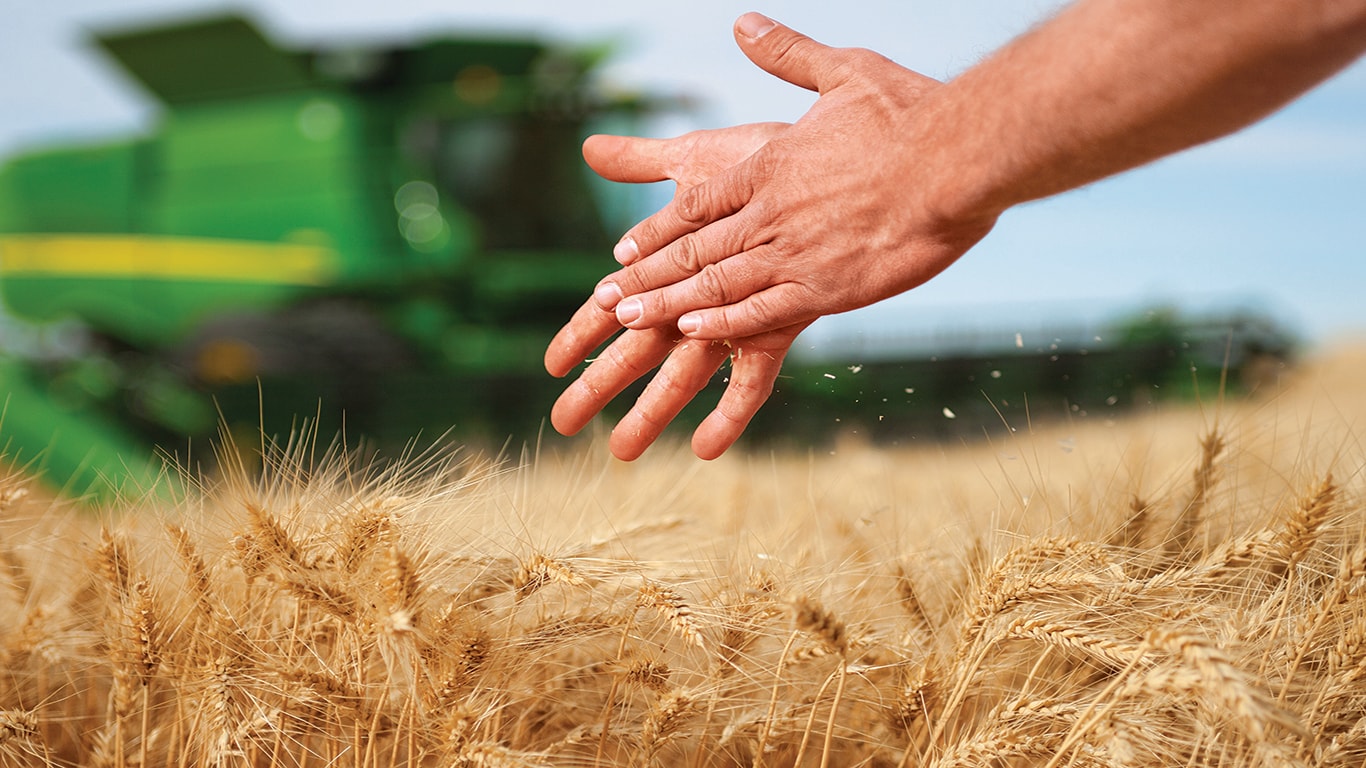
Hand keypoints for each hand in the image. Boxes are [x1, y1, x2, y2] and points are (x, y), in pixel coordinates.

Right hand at [546, 123, 800, 460]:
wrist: (829, 162)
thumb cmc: (765, 162)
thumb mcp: (696, 160)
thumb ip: (644, 161)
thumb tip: (589, 149)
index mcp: (673, 264)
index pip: (612, 304)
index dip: (580, 334)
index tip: (551, 366)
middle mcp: (698, 297)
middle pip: (636, 349)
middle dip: (598, 385)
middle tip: (562, 423)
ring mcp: (735, 316)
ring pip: (684, 374)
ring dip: (652, 412)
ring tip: (621, 453)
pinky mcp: (776, 325)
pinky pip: (752, 377)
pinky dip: (731, 413)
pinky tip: (705, 449)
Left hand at [589, 13, 997, 341]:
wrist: (956, 160)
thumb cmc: (909, 113)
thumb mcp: (842, 71)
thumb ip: (788, 53)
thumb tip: (743, 23)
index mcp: (770, 164)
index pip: (698, 202)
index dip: (659, 228)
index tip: (625, 246)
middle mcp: (769, 212)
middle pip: (694, 250)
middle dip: (647, 277)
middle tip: (607, 300)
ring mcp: (793, 252)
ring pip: (715, 285)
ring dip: (669, 305)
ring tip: (629, 321)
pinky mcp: (825, 288)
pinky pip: (762, 312)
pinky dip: (724, 324)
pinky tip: (694, 334)